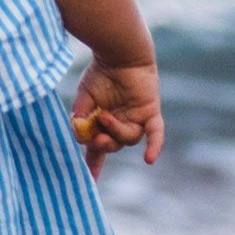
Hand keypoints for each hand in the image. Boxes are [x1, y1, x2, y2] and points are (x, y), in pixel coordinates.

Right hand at [71, 60, 162, 176]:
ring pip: (129, 139)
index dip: (93, 164)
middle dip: (103, 144)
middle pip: (114, 145)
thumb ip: (81, 117)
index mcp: (104, 124)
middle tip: (95, 138)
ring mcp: (137, 120)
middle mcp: (122, 124)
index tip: (89, 181)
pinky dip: (153, 146)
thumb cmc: (100, 73)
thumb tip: (79, 136)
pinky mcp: (150, 113)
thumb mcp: (84, 98)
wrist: (119, 53)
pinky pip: (155, 133)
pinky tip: (148, 160)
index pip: (98, 149)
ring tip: (105, 117)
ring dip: (116, 132)